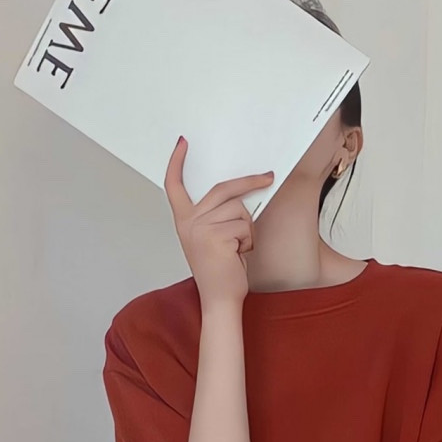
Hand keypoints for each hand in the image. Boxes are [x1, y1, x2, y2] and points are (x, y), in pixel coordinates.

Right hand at [164, 136, 274, 308]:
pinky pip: (244, 226)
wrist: (220, 298)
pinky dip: (249, 240)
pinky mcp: (216, 237)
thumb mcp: (213, 237)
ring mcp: (200, 228)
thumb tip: (241, 193)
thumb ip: (217, 215)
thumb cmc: (221, 269)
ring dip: (248, 228)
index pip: (174, 185)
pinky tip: (239, 254)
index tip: (183, 143)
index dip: (176, 162)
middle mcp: (188, 222)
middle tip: (268, 177)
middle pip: (223, 189)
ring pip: (239, 210)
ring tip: (238, 247)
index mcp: (184, 220)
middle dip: (250, 182)